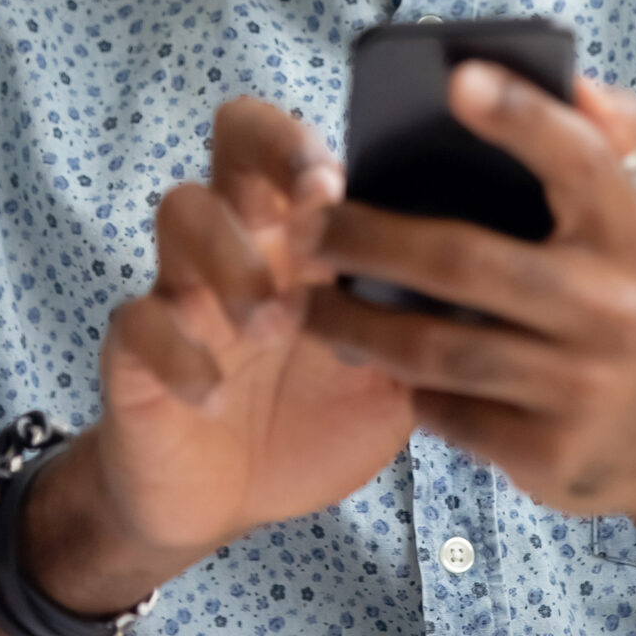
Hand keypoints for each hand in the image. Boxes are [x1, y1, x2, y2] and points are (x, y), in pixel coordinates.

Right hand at [28, 97, 415, 613]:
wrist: (229, 500)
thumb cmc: (316, 416)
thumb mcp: (389, 373)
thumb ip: (426, 324)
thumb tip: (499, 281)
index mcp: (304, 232)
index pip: (299, 140)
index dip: (311, 143)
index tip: (340, 184)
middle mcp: (242, 236)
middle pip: (233, 134)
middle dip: (271, 150)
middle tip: (310, 207)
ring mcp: (183, 286)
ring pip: (181, 210)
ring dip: (231, 258)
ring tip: (268, 323)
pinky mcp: (135, 349)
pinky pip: (138, 320)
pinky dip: (178, 352)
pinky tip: (213, 395)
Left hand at [303, 64, 635, 592]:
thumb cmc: (632, 290)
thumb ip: (616, 139)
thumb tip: (575, 80)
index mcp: (632, 232)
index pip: (579, 160)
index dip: (522, 115)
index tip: (456, 77)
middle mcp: (613, 307)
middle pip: (465, 262)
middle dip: (369, 239)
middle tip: (304, 225)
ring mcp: (581, 386)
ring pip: (438, 349)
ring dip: (355, 323)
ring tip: (303, 300)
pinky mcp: (546, 453)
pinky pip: (445, 412)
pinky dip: (399, 385)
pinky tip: (367, 361)